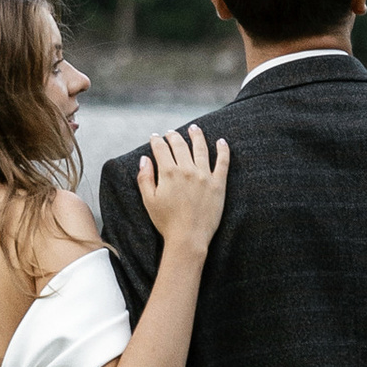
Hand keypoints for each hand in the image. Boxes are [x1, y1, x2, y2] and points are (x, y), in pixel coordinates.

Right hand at [140, 122, 228, 253]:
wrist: (189, 238)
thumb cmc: (166, 222)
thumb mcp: (149, 200)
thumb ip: (145, 177)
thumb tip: (144, 159)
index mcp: (168, 173)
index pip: (161, 149)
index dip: (157, 141)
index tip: (155, 137)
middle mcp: (187, 170)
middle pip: (180, 145)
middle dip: (174, 136)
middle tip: (171, 132)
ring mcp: (204, 175)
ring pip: (201, 148)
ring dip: (196, 136)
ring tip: (194, 128)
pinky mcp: (218, 184)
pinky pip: (222, 162)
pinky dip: (223, 150)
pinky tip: (221, 141)